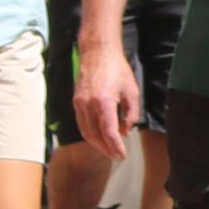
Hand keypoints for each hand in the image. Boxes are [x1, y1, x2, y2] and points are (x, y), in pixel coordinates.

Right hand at [76, 39, 140, 154]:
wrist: (98, 53)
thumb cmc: (117, 69)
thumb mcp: (132, 91)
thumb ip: (130, 114)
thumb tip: (125, 131)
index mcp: (104, 102)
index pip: (109, 132)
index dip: (115, 147)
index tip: (122, 155)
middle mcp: (88, 104)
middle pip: (96, 136)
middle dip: (106, 149)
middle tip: (117, 155)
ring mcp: (80, 103)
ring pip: (86, 132)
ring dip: (97, 144)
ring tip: (108, 150)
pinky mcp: (76, 102)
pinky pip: (81, 123)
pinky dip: (89, 133)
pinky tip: (98, 137)